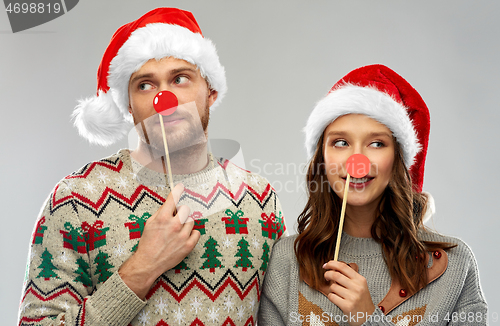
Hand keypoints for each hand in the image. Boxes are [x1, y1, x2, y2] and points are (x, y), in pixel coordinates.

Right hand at [119, 183, 200, 298]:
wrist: (148, 262)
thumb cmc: (147, 243)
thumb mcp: (150, 223)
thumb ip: (161, 212)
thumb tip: (170, 204)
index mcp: (163, 218)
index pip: (173, 199)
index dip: (178, 190)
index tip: (181, 187)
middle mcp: (174, 225)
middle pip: (186, 209)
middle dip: (181, 212)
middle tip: (176, 218)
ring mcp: (182, 236)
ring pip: (191, 221)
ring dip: (185, 223)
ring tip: (177, 231)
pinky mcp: (188, 245)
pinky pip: (197, 233)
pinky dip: (192, 234)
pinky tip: (184, 237)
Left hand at [323, 260, 374, 325]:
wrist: (368, 316)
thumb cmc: (361, 299)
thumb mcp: (360, 285)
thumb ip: (349, 276)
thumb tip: (333, 267)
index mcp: (360, 279)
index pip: (343, 266)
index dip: (332, 264)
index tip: (326, 265)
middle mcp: (357, 287)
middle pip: (336, 275)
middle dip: (327, 274)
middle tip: (326, 276)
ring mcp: (352, 297)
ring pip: (333, 286)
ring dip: (331, 289)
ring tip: (336, 292)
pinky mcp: (347, 306)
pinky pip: (332, 296)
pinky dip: (331, 296)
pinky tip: (336, 298)